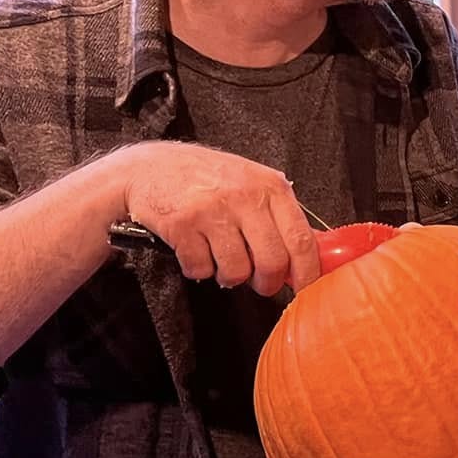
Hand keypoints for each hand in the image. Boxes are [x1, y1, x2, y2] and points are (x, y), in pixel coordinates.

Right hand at [118, 142, 319, 295]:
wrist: (149, 168)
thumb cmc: (205, 177)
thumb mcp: (252, 184)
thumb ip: (279, 215)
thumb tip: (309, 253)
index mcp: (271, 187)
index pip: (301, 240)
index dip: (307, 272)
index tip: (306, 289)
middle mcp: (245, 197)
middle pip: (272, 262)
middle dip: (267, 283)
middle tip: (260, 283)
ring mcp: (213, 210)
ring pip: (237, 271)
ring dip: (229, 276)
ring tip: (220, 258)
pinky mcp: (183, 225)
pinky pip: (202, 269)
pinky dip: (199, 269)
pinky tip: (195, 249)